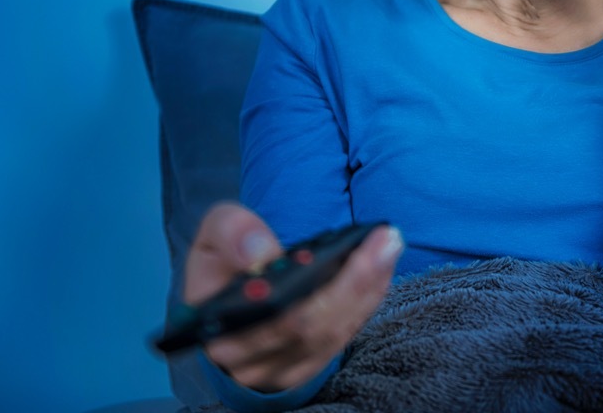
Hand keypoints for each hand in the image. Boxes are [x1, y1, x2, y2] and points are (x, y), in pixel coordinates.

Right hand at [184, 203, 401, 392]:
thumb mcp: (213, 234)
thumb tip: (264, 254)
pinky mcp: (304, 366)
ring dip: (368, 289)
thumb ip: (232, 233)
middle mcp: (247, 359)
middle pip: (311, 327)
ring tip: (389, 246)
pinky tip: (382, 271)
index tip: (348, 248)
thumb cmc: (222, 263)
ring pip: (332, 334)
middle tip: (386, 239)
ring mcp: (278, 368)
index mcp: (219, 327)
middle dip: (356, 280)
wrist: (225, 297)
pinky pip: (341, 338)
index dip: (314, 287)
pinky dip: (366, 302)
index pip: (272, 316)